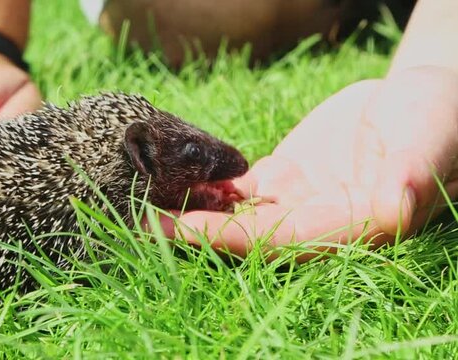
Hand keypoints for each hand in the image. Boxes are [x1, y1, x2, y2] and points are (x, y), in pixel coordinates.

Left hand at [163, 66, 457, 260]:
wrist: (423, 97)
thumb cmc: (436, 121)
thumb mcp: (429, 143)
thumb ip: (412, 177)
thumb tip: (396, 206)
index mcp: (349, 227)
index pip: (278, 242)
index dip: (227, 239)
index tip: (179, 231)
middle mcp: (316, 223)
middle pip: (244, 237)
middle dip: (190, 233)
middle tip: (137, 222)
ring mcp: (296, 201)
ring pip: (234, 215)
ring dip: (188, 212)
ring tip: (139, 200)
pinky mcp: (283, 178)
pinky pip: (236, 190)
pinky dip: (204, 186)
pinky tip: (172, 178)